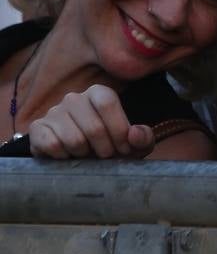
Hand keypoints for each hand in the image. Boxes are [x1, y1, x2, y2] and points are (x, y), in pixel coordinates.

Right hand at [28, 85, 154, 158]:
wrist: (78, 160)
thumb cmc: (110, 147)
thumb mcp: (133, 145)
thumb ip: (143, 138)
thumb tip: (135, 134)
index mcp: (98, 93)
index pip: (108, 103)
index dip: (118, 130)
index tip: (124, 150)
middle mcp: (74, 98)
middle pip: (93, 126)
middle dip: (104, 150)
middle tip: (105, 157)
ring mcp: (53, 112)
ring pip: (74, 139)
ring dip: (84, 155)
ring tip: (87, 155)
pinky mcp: (38, 128)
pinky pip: (53, 146)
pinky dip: (64, 157)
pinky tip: (68, 156)